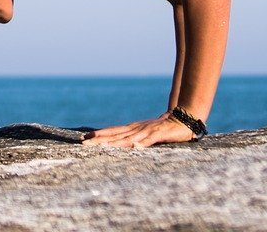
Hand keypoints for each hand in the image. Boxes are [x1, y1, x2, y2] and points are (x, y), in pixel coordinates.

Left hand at [80, 113, 196, 147]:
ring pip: (128, 138)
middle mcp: (136, 129)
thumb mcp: (145, 134)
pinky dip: (142, 144)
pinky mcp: (159, 134)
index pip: (112, 132)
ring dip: (115, 143)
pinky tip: (135, 147)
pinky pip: (149, 140)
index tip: (84, 138)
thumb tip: (120, 145)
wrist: (182, 119)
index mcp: (132, 129)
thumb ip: (134, 139)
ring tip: (102, 146)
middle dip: (99, 140)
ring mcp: (147, 131)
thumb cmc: (162, 129)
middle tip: (84, 143)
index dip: (99, 135)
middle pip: (115, 135)